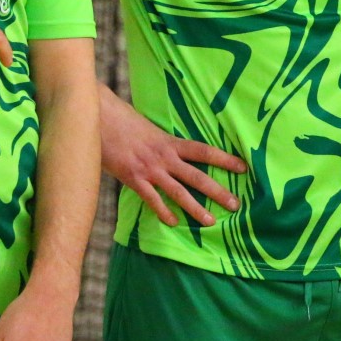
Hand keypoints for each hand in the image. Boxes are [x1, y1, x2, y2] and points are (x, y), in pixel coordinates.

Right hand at [100, 89, 246, 226]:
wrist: (97, 117)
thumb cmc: (120, 119)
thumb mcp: (146, 128)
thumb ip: (160, 142)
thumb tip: (169, 149)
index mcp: (169, 141)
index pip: (203, 150)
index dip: (224, 159)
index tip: (243, 167)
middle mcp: (163, 156)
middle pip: (197, 176)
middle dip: (218, 191)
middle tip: (236, 205)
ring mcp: (149, 168)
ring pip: (178, 192)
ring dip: (195, 208)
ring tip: (210, 222)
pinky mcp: (132, 178)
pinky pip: (152, 199)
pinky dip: (163, 212)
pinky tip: (173, 223)